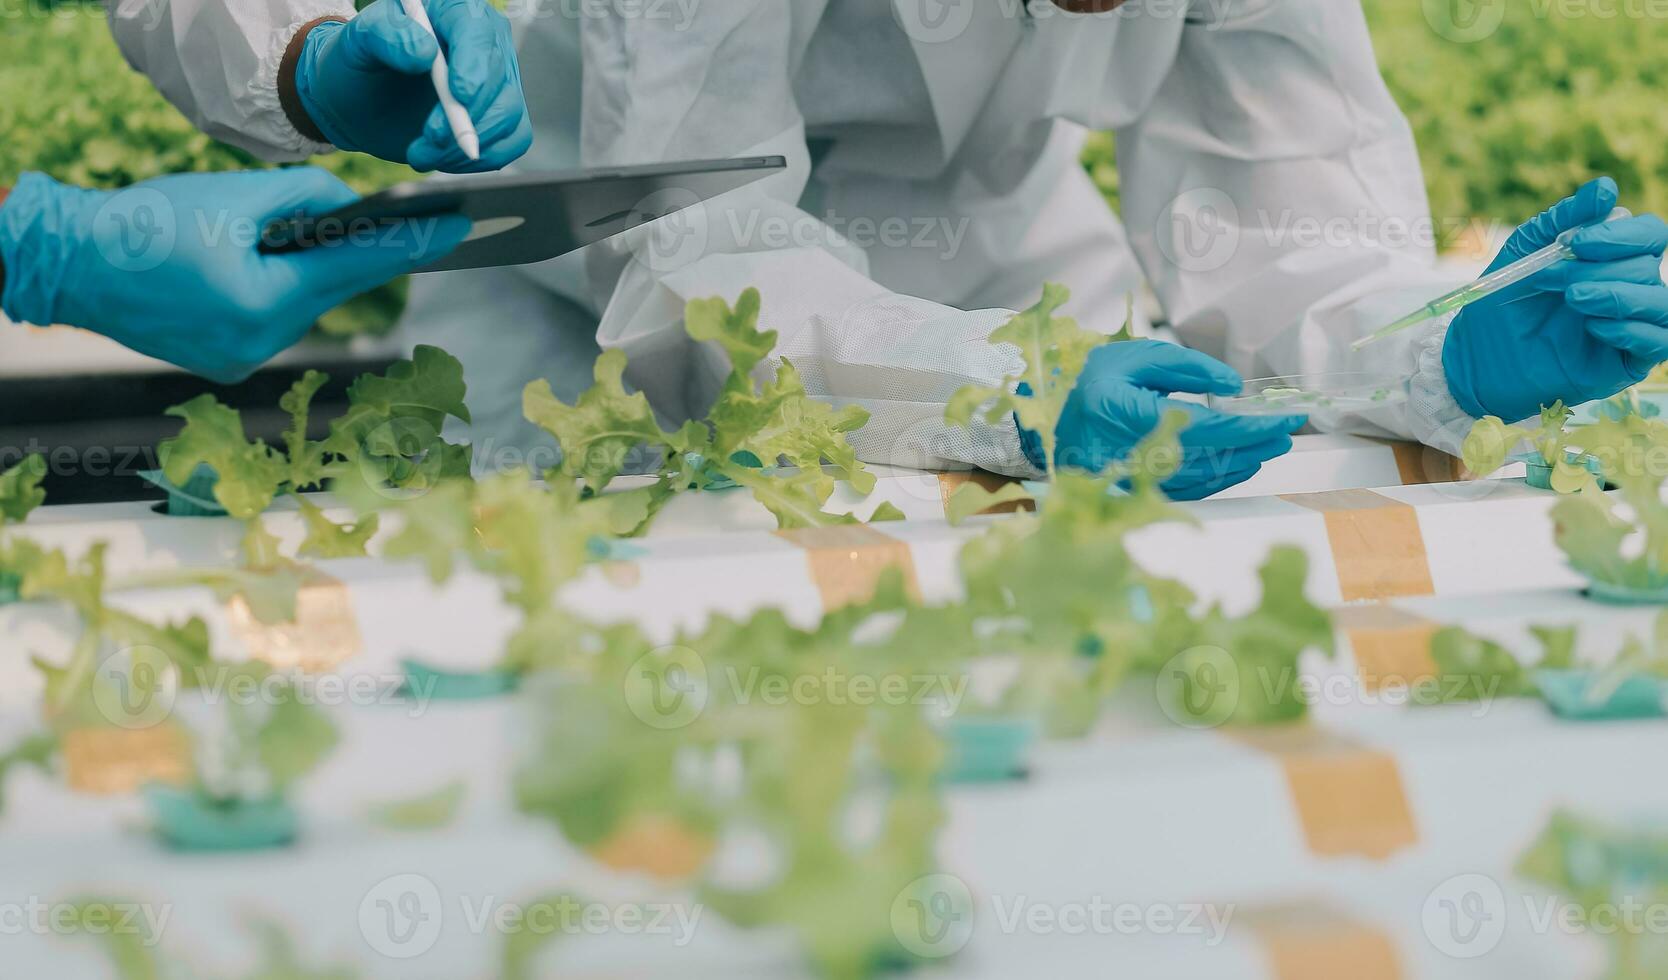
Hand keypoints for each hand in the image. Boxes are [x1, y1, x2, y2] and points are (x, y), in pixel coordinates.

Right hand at [0, 169, 469, 381]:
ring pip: (302, 304)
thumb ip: (304, 199)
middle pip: (332, 290)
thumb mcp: (230, 196)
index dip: (411, 245)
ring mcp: (242, 359)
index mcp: (263, 302)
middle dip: (362, 254)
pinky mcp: (225, 361)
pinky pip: (272, 318)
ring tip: (310, 236)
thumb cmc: (143, 225)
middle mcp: (260, 343)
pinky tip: (270, 265)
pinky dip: (278, 289)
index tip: (458, 231)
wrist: (70, 266)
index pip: (355, 267)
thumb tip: (353, 207)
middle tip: (419, 227)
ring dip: (313, 271)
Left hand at [295, 0, 530, 171]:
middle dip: (467, 119)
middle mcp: (484, 44)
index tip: (460, 95)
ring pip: (508, 117)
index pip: (479, 33)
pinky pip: (512, 142)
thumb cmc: (359, 63)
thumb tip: (423, 52)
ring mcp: (497, 83)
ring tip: (421, 153)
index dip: (476, 65)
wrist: (360, 100)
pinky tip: (445, 157)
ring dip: (465, 146)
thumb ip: (385, 35)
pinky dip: (481, 159)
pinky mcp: (500, 116)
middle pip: (501, 82)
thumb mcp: (358, 41)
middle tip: (429, 138)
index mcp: (453, 12)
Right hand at [1031, 340, 1304, 500]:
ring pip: (1200, 479)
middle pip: (1208, 457)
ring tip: (1270, 445)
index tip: (1282, 418)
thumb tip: (1231, 387)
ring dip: (1242, 464)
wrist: (1049, 423)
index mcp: (1124, 412)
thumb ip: (1184, 366)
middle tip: (1285, 433)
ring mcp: (1128, 479)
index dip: (1248, 426)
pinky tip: (1240, 463)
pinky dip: (1219, 477)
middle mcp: (1126, 452)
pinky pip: (1187, 490)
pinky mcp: (1133, 494)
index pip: (1202, 426)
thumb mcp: (1133, 357)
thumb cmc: (1091, 383)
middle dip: (1254, 446)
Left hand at [1444, 177, 1667, 422]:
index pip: (1650, 234)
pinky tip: (1592, 328)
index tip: (1574, 243)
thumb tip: (1606, 187)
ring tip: (1573, 299)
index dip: (1620, 235)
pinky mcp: (1628, 362)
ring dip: (1618, 296)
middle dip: (1597, 269)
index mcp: (1615, 257)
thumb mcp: (1526, 249)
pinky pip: (1659, 342)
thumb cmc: (1505, 300)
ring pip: (1662, 302)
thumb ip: (1565, 217)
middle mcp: (1631, 287)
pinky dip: (1629, 330)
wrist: (1480, 354)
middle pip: (1648, 266)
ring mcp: (1633, 325)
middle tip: (1550, 279)